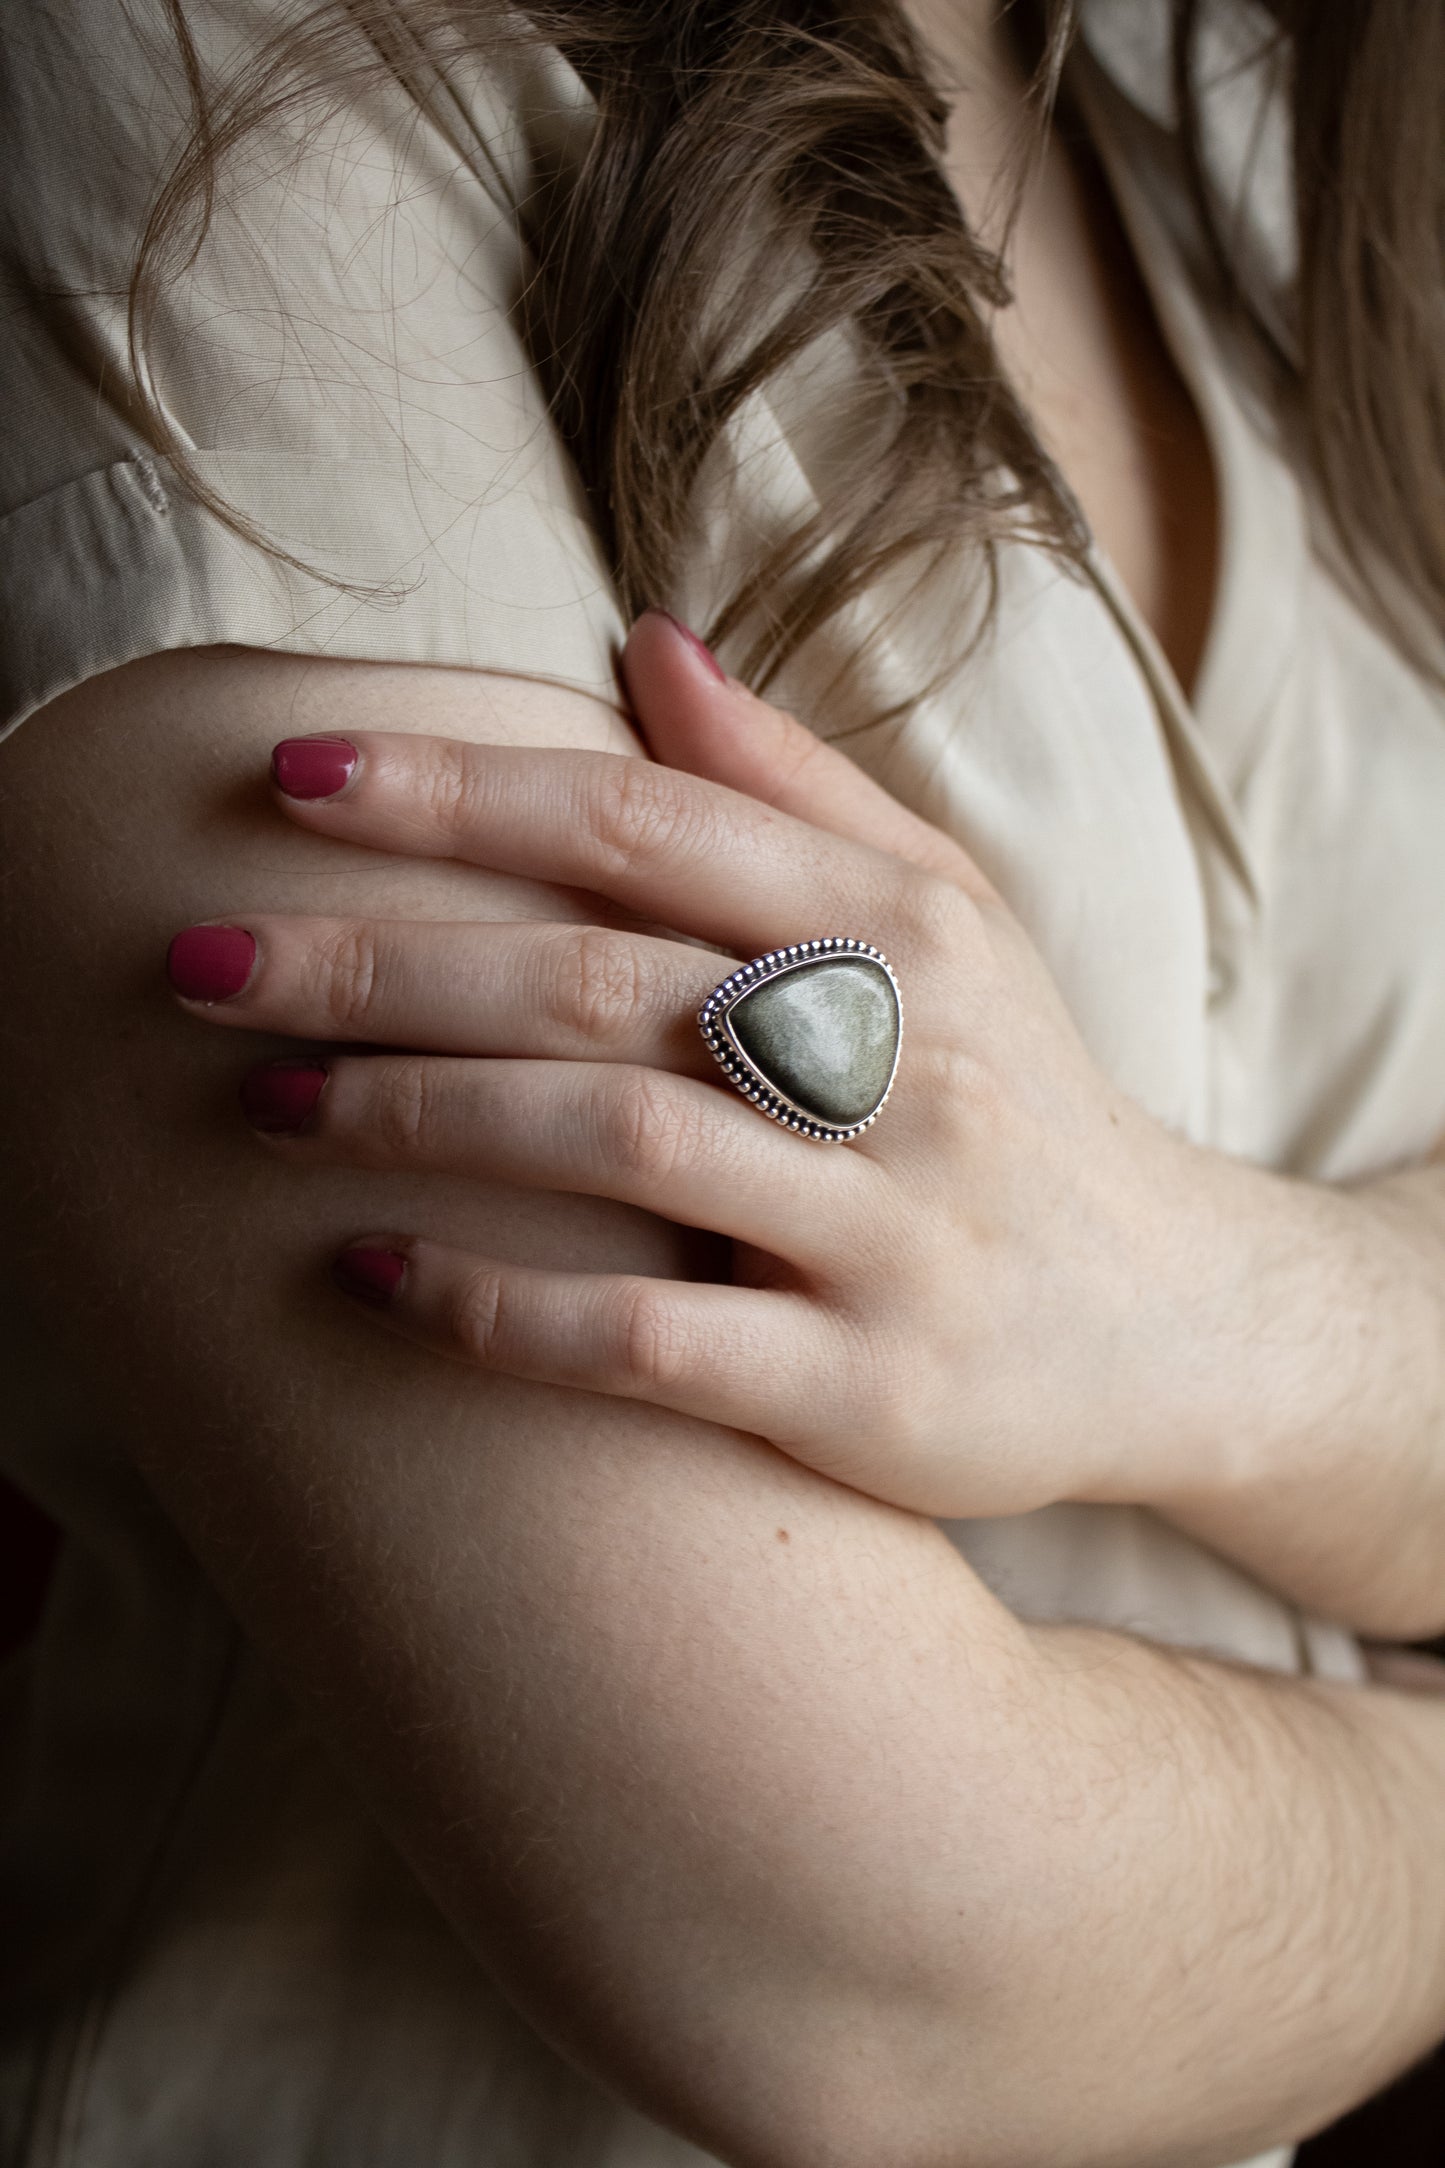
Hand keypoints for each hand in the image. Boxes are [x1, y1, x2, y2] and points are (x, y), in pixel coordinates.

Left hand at [165, 612, 1218, 1520]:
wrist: (1168, 1316)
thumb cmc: (1017, 1090)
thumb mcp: (946, 913)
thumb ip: (792, 781)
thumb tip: (640, 641)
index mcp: (901, 918)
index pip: (645, 820)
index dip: (460, 788)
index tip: (289, 775)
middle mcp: (902, 1054)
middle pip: (597, 974)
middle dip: (379, 958)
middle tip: (195, 958)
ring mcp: (891, 1224)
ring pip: (618, 1138)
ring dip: (416, 1115)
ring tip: (262, 1104)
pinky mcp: (870, 1384)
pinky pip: (655, 1338)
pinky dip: (503, 1307)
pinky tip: (374, 1277)